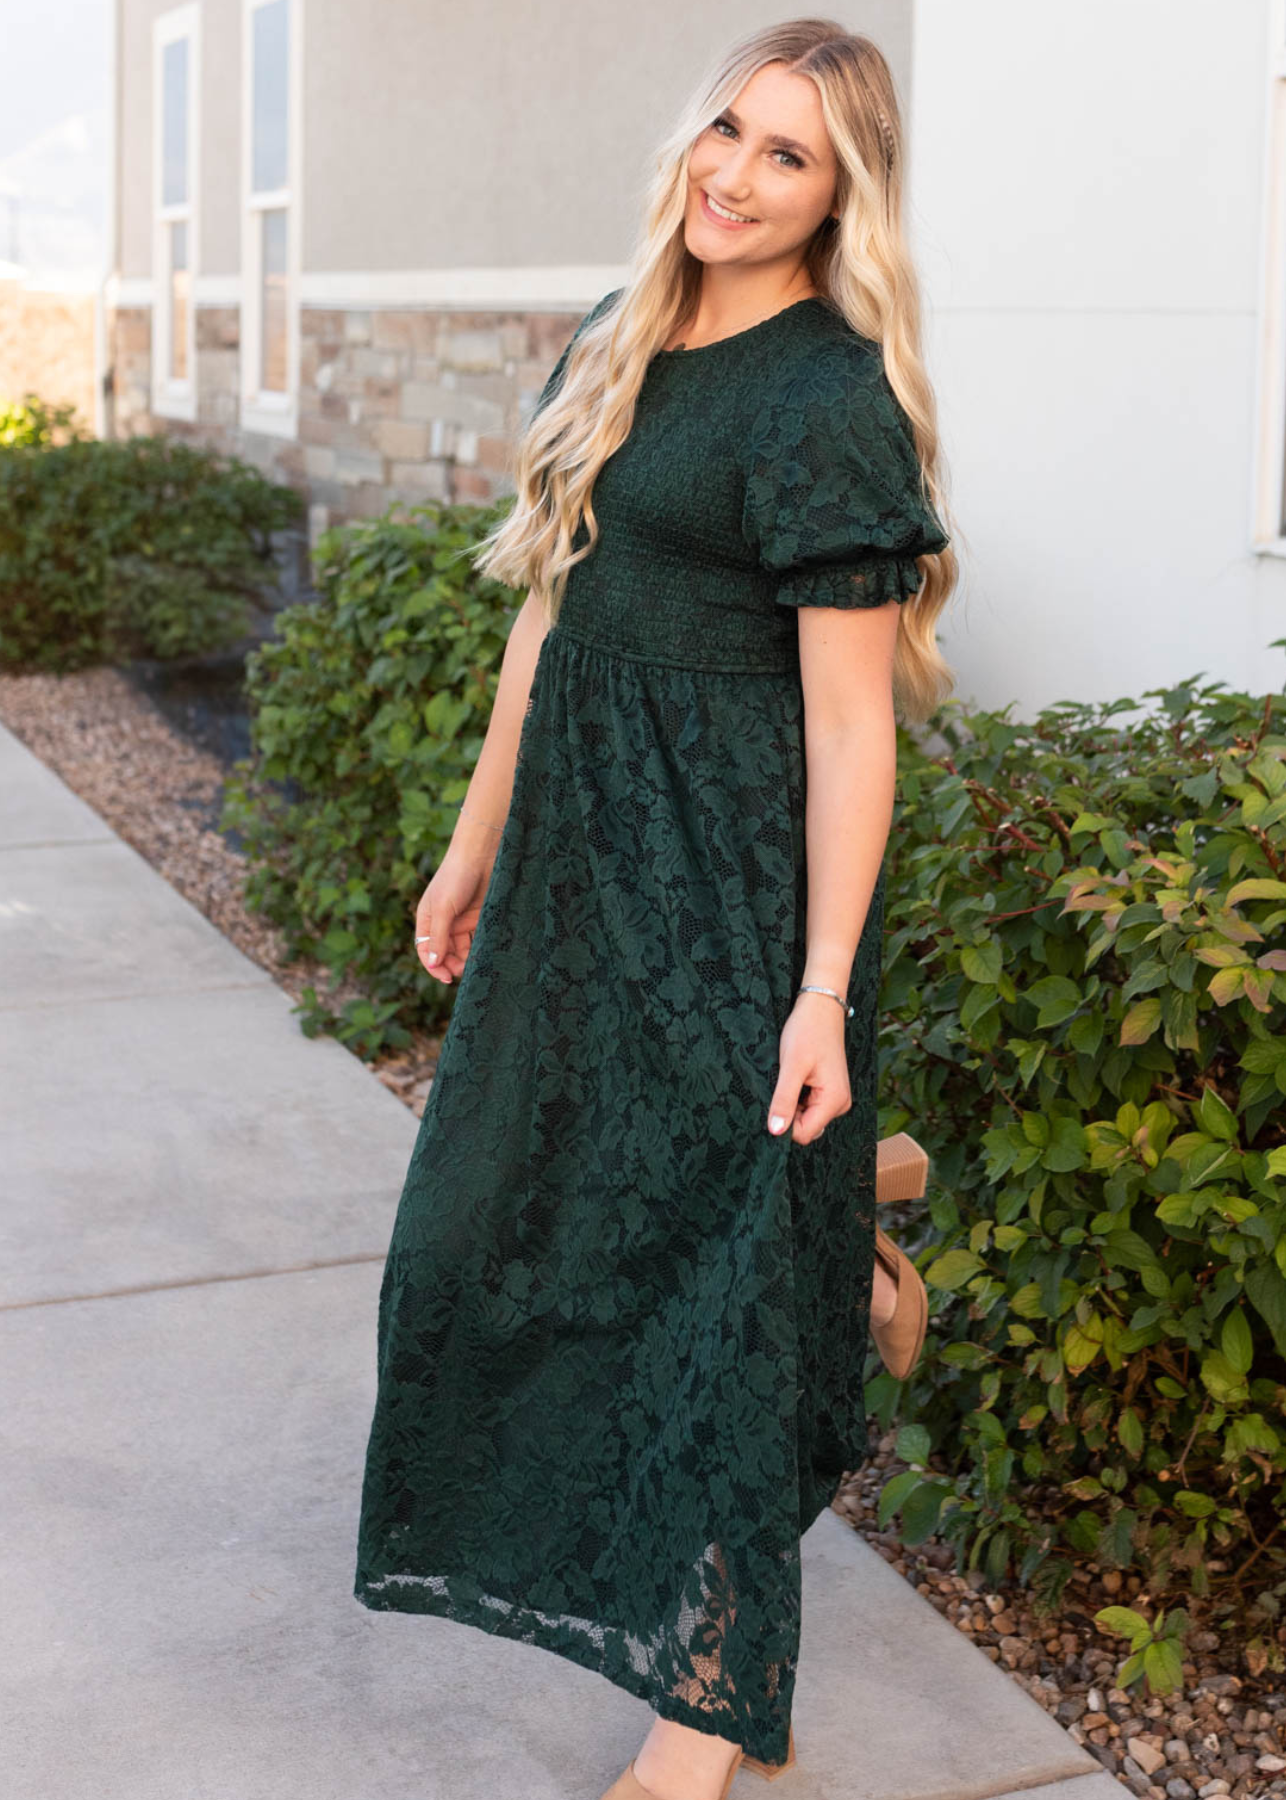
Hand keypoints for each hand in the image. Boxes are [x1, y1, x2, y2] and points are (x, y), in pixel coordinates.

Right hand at [413, 849, 496, 984]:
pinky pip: (476, 939)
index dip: (433, 965)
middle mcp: (442, 921)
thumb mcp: (443, 909)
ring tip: (475, 966)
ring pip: (461, 948)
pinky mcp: (478, 918)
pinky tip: (485, 955)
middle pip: (443, 952)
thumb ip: (438, 936)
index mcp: (426, 918)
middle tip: (463, 972)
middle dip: (451, 964)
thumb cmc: (456, 877)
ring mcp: (460, 920)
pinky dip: (478, 949)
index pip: (425, 949)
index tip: (446, 977)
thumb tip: (433, 963)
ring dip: (466, 959)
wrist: (481, 855)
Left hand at [766, 991, 851, 1143]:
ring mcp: (837, 1098)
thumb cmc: (807, 1032)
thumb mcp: (791, 1066)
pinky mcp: (831, 1091)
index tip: (776, 1097)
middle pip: (806, 1128)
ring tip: (791, 1078)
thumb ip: (784, 1100)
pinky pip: (810, 1107)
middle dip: (789, 1113)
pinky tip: (796, 1077)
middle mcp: (840, 1104)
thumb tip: (775, 1132)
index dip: (784, 1122)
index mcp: (834, 1101)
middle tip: (783, 1084)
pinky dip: (798, 1097)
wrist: (821, 1008)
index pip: (803, 1134)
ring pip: (806, 1118)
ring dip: (792, 1104)